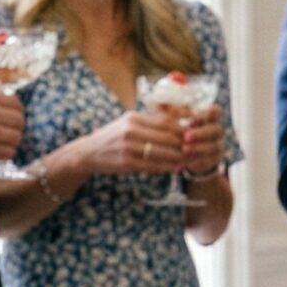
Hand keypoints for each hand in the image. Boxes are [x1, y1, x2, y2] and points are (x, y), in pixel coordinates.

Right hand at [0, 89, 24, 175]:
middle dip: (13, 129)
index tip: (9, 121)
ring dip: (8, 143)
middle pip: (19, 121)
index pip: (15, 104)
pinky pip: (10, 153)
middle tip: (3, 135)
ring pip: (17, 138)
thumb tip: (15, 103)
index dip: (15, 113)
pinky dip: (2, 155)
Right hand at [69, 109, 186, 175]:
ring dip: (179, 158)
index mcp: (134, 118)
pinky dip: (167, 168)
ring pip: (163, 153)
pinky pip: (153, 167)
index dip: (184, 128)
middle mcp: (131, 131)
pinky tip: (176, 168)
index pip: (166, 121)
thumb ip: (151, 120)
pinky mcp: (127, 163)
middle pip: (167, 137)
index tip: (196, 133)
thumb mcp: (129, 122)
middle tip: (198, 149)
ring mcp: (128, 148)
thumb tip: (180, 118)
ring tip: (190, 160)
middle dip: (185, 144)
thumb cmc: (114, 136)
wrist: (88, 153)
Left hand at [174, 103, 226, 174]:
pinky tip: (188, 161)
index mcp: (209, 116)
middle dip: (201, 133)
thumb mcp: (172, 117)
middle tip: (186, 136)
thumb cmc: (177, 128)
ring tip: (184, 149)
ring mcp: (217, 145)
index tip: (192, 115)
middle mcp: (216, 130)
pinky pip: (210, 160)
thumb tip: (161, 105)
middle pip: (216, 129)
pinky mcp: (214, 159)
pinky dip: (199, 161)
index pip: (216, 111)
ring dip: (199, 148)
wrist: (183, 150)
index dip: (207, 113)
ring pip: (214, 146)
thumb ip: (169, 111)